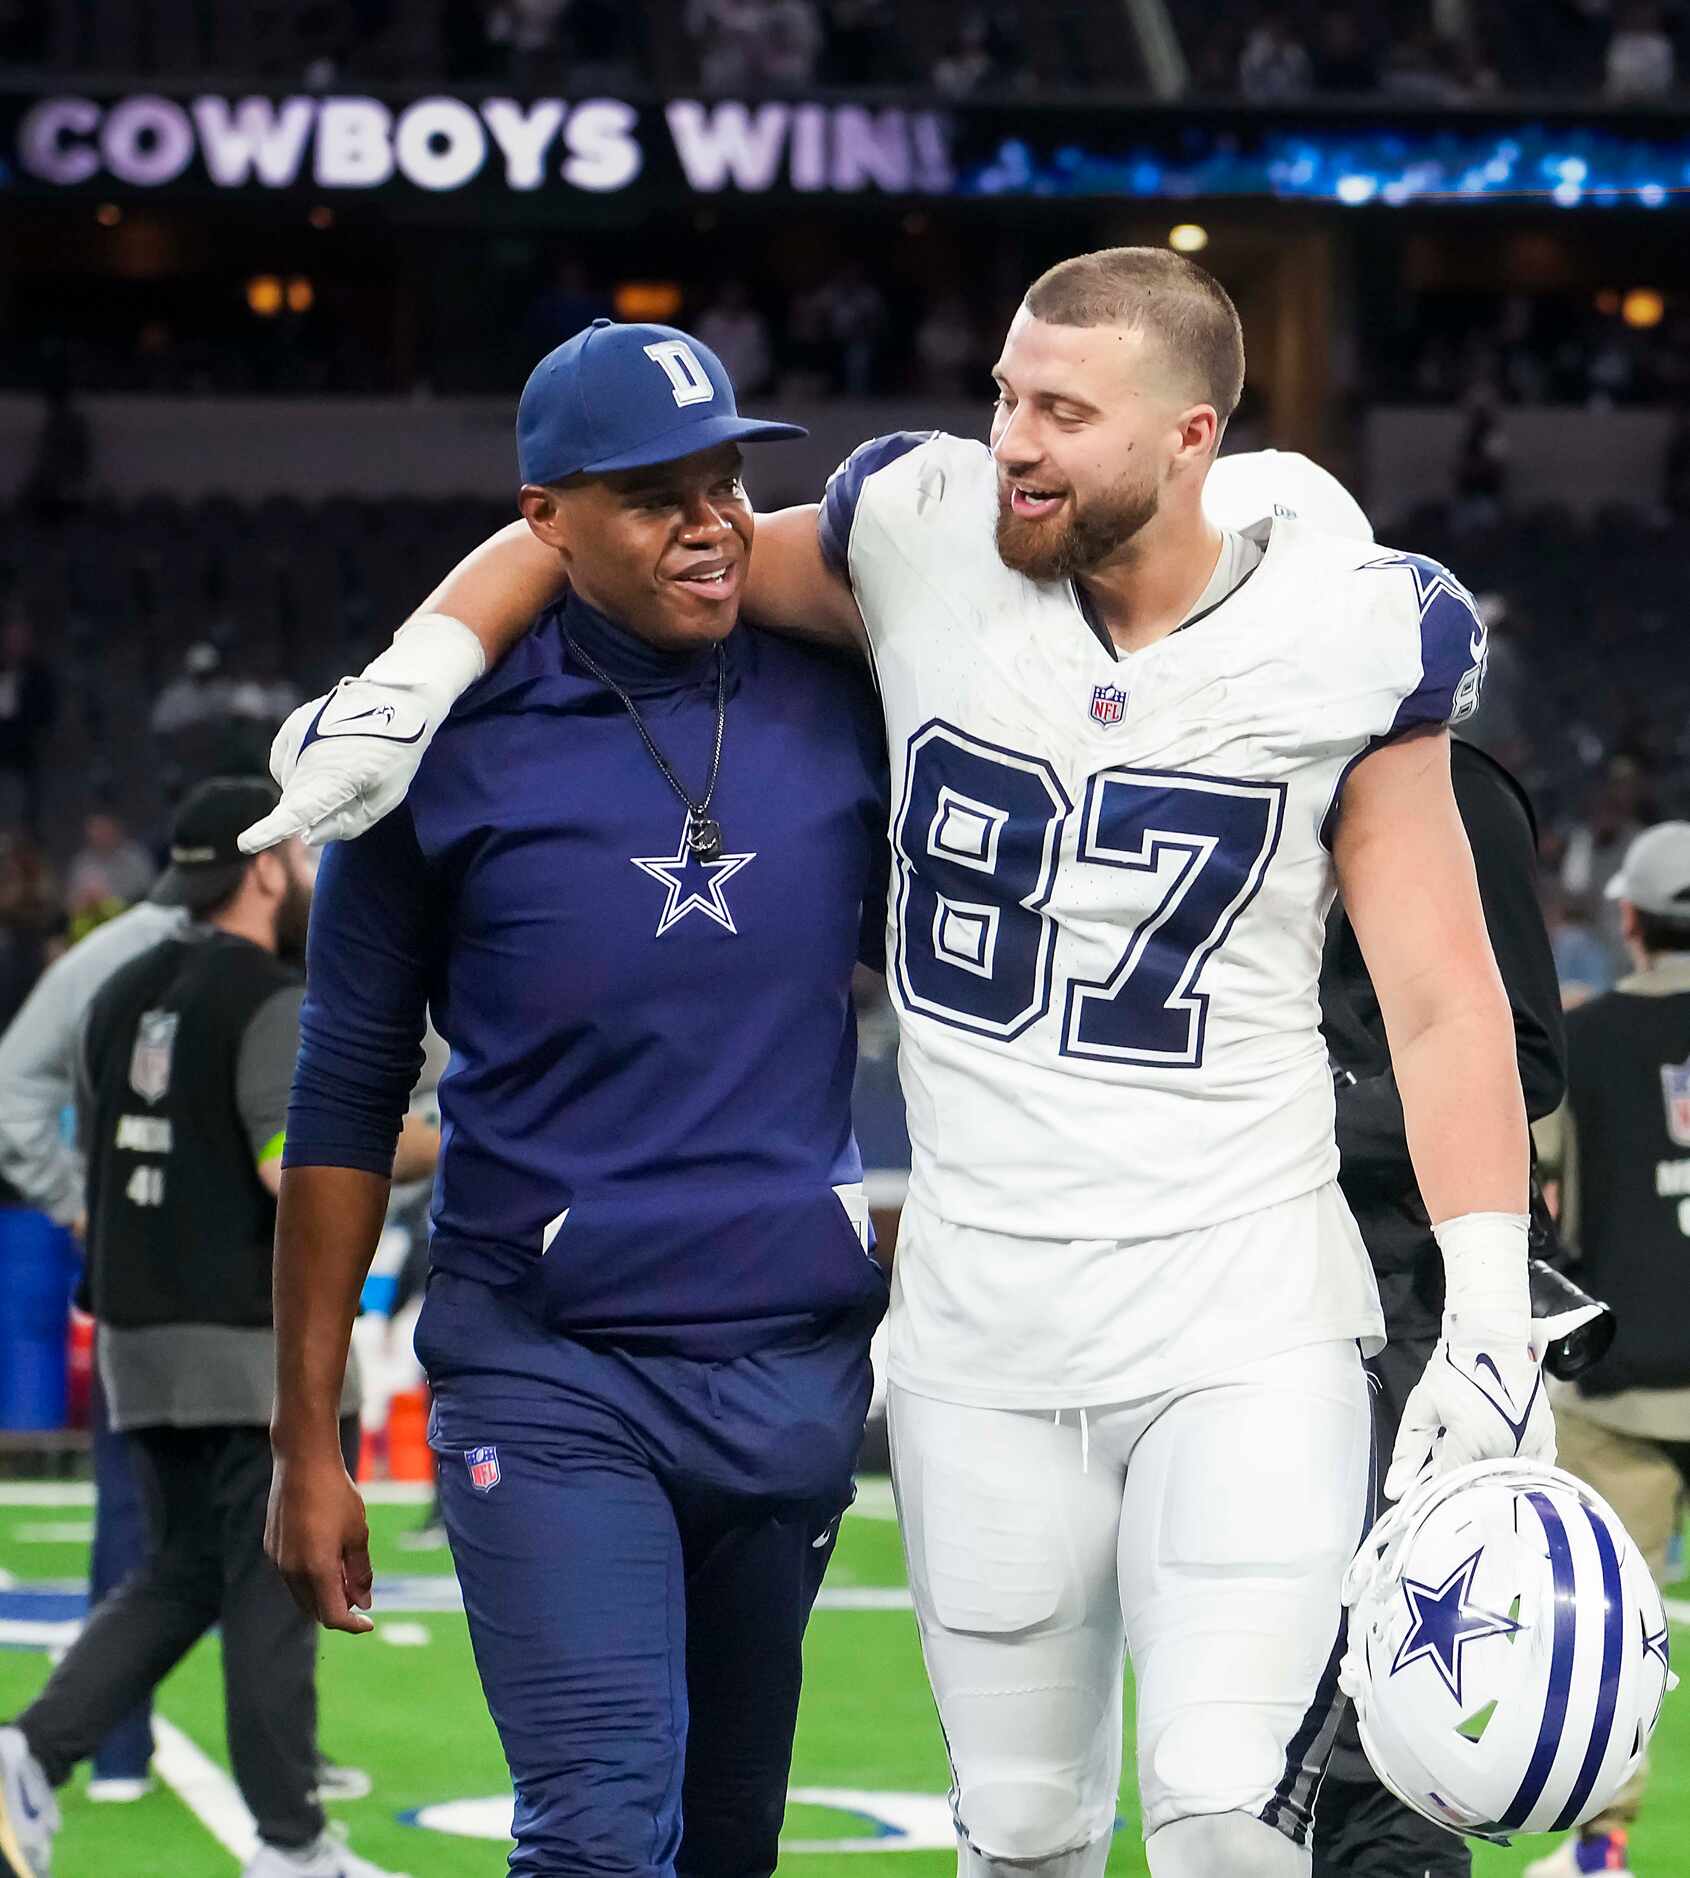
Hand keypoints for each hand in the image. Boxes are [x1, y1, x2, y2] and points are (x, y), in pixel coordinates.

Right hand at [239, 683, 431, 849]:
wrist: (398, 700)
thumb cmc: (396, 754)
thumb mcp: (383, 798)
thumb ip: (346, 824)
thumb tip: (307, 836)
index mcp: (336, 775)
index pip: (298, 810)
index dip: (271, 830)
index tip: (246, 843)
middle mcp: (309, 753)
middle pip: (295, 801)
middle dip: (313, 809)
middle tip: (353, 789)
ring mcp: (297, 734)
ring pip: (288, 783)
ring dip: (307, 788)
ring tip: (344, 767)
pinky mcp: (292, 724)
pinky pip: (283, 764)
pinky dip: (298, 770)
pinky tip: (324, 759)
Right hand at [265, 1449, 375, 1633]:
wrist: (303, 1463)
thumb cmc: (336, 1495)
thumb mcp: (357, 1533)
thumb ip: (360, 1572)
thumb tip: (364, 1602)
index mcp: (316, 1569)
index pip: (332, 1615)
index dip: (352, 1625)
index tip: (368, 1623)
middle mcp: (292, 1570)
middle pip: (315, 1609)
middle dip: (338, 1608)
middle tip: (359, 1591)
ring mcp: (278, 1559)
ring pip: (301, 1594)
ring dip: (323, 1593)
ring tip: (345, 1569)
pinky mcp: (271, 1547)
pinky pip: (291, 1575)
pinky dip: (309, 1578)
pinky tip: (325, 1553)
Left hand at [1384, 1321, 1554, 1501]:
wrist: (1493, 1339)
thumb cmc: (1454, 1369)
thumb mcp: (1423, 1405)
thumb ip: (1408, 1450)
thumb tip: (1395, 1489)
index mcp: (1472, 1443)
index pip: (1451, 1484)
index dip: (1437, 1487)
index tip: (1428, 1482)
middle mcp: (1504, 1450)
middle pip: (1478, 1483)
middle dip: (1460, 1478)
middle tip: (1450, 1454)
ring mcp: (1529, 1446)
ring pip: (1503, 1479)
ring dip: (1486, 1472)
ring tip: (1473, 1445)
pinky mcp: (1545, 1439)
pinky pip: (1530, 1470)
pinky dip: (1514, 1469)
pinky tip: (1499, 1453)